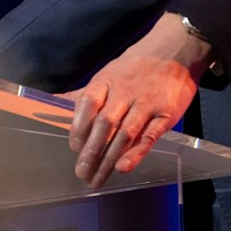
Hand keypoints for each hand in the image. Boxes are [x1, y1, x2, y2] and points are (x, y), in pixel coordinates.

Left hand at [64, 13, 210, 188]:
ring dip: (108, 159)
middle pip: (104, 124)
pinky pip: (149, 136)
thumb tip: (54, 102)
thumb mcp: (108, 74)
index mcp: (107, 81)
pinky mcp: (166, 115)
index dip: (79, 128)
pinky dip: (135, 153)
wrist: (176, 51)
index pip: (88, 104)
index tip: (74, 148)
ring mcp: (146, 103)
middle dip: (91, 151)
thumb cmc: (136, 67)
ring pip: (124, 134)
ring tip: (97, 179)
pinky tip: (123, 167)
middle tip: (81, 173)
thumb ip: (86, 94)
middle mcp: (125, 92)